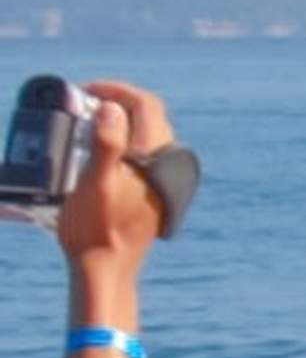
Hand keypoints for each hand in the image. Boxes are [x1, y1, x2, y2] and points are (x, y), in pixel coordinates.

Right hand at [56, 82, 174, 271]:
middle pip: (151, 115)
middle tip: (87, 101)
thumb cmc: (95, 228)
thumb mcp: (95, 182)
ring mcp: (165, 178)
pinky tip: (104, 149)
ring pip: (150, 133)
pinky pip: (146, 152)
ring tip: (90, 121)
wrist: (108, 268)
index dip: (117, 89)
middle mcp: (168, 165)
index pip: (145, 104)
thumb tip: (111, 109)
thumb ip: (107, 144)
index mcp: (155, 156)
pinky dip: (126, 140)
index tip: (88, 90)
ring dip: (123, 121)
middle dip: (119, 101)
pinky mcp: (158, 190)